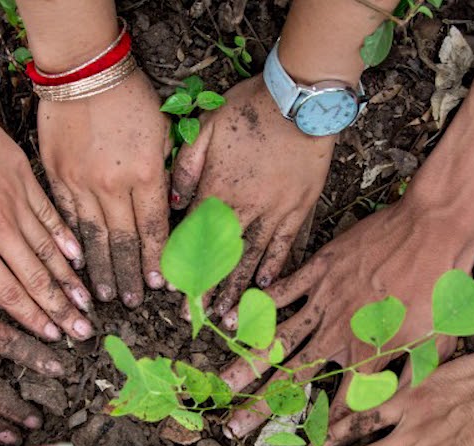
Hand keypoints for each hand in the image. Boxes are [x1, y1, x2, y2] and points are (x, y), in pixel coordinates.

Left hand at [0, 61, 94, 342]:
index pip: (5, 292)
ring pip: (49, 249)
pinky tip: (79, 255)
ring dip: (69, 279)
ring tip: (87, 302)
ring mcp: (13, 200)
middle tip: (80, 332)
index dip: (30, 319)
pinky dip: (66, 237)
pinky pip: (50, 214)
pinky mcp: (22, 175)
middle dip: (59, 309)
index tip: (49, 336)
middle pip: (34, 279)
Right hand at [39, 72, 171, 306]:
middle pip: (124, 242)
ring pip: (93, 238)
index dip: (157, 261)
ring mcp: (81, 183)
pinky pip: (65, 219)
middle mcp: (114, 186)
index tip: (159, 285)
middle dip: (128, 277)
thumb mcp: (162, 132)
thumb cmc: (130, 95)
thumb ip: (165, 173)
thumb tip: (167, 210)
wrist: (84, 68)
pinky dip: (71, 244)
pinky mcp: (56, 176)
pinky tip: (74, 264)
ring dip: (99, 270)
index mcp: (147, 174)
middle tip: (130, 303)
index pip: (154, 230)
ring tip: (100, 297)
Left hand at [170, 75, 331, 317]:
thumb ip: (185, 166)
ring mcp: (274, 210)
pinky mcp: (299, 207)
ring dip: (238, 288)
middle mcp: (244, 207)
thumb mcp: (205, 126)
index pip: (194, 236)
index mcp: (217, 188)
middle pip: (221, 256)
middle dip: (208, 289)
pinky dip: (274, 266)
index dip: (183, 265)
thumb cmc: (250, 107)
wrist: (300, 99)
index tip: (174, 291)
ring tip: (228, 316)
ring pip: (251, 257)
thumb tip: (173, 202)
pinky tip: (265, 287)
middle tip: (197, 318)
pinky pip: (284, 244)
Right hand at [219, 198, 473, 438]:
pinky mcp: (319, 270)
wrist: (434, 228)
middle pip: (292, 378)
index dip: (324, 434)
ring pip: (278, 338)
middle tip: (231, 428)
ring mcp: (325, 300)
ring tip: (222, 385)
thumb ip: (411, 380)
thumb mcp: (439, 343)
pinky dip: (257, 307)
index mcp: (369, 354)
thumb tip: (391, 412)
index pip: (341, 405)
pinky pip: (281, 292)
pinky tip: (230, 323)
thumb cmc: (443, 286)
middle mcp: (339, 333)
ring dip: (247, 363)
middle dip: (259, 406)